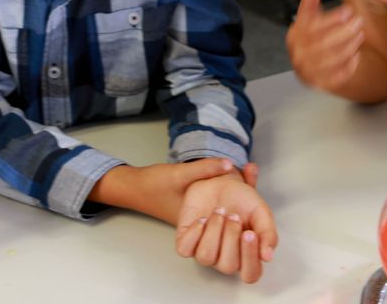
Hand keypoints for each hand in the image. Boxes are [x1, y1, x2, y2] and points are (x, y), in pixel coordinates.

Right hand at [96, 158, 238, 224]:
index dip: (242, 214)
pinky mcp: (195, 206)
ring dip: (235, 192)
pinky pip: (216, 199)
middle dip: (243, 199)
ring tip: (247, 173)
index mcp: (199, 222)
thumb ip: (205, 168)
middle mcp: (201, 223)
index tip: (252, 194)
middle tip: (253, 175)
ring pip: (224, 206)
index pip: (228, 224)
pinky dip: (225, 188)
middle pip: (229, 216)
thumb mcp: (180, 173)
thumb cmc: (154, 185)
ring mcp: (198, 215)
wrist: (133, 187)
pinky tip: (231, 172)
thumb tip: (230, 163)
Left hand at [175, 166, 277, 283]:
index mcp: (246, 256)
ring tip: (219, 212)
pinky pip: (185, 249)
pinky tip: (202, 218)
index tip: (250, 233)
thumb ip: (268, 234)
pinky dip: (194, 233)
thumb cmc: (241, 200)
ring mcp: (205, 252)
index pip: (250, 274)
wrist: (219, 181)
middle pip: (228, 266)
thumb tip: (267, 256)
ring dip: (214, 231)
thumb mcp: (261, 213)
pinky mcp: (186, 242)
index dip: (250, 257)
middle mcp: (225, 258)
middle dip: (231, 237)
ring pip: (206, 257)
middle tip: (234, 216)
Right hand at [286, 0, 365, 92]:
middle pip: (321, 44)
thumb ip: (312, 1)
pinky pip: (336, 76)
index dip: (330, 19)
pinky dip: (348, 65)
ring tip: (360, 35)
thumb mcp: (313, 19)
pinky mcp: (321, 84)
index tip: (347, 11)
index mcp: (294, 37)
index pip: (311, 27)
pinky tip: (356, 55)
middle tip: (359, 22)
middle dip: (343, 31)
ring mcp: (308, 71)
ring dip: (348, 45)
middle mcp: (298, 55)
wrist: (320, 69)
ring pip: (331, 59)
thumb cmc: (317, 40)